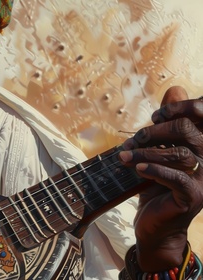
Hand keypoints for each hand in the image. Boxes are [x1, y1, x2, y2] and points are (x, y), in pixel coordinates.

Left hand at [118, 86, 202, 271]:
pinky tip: (137, 168)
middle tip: (133, 140)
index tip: (155, 115)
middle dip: (154, 131)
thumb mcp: (159, 151)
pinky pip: (176, 177)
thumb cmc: (157, 184)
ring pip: (179, 154)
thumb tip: (174, 88)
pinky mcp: (195, 197)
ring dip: (146, 151)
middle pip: (187, 131)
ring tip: (124, 156)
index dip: (181, 108)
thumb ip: (167, 123)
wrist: (157, 224)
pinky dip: (153, 170)